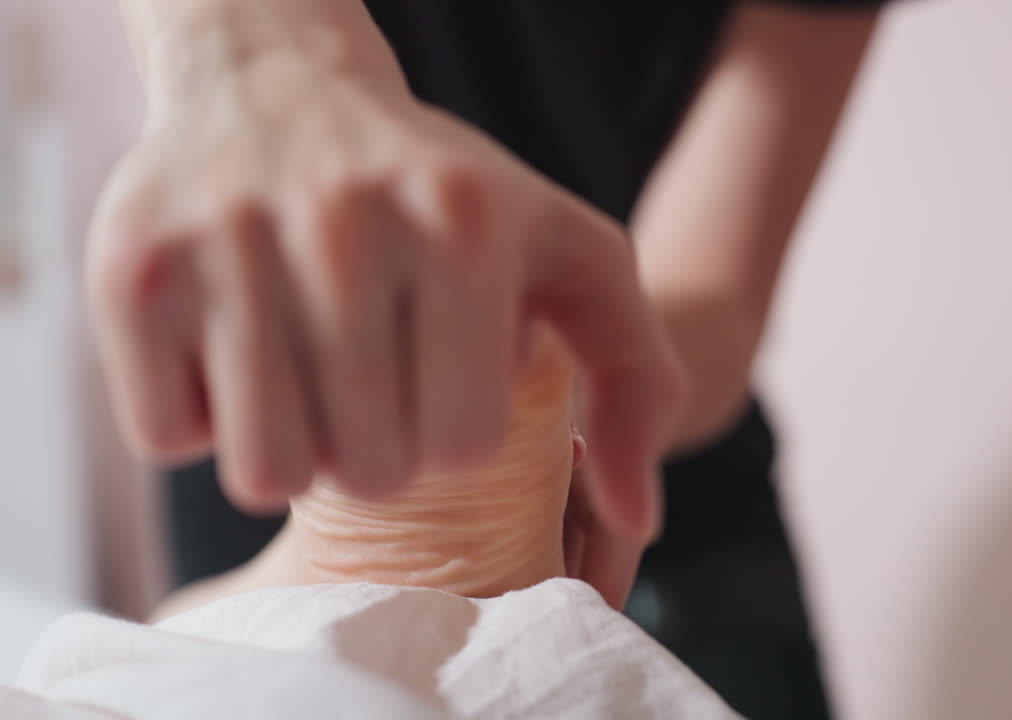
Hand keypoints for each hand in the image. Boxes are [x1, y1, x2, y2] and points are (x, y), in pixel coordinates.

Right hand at [88, 8, 685, 545]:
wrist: (278, 87)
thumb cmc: (443, 198)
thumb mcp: (570, 259)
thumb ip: (631, 380)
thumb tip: (638, 519)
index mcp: (464, 225)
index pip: (464, 446)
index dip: (455, 433)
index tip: (442, 376)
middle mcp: (343, 223)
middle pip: (366, 471)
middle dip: (377, 447)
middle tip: (370, 376)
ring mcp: (228, 241)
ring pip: (264, 471)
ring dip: (293, 444)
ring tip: (308, 371)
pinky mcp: (131, 268)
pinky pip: (168, 437)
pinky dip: (202, 416)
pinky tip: (235, 346)